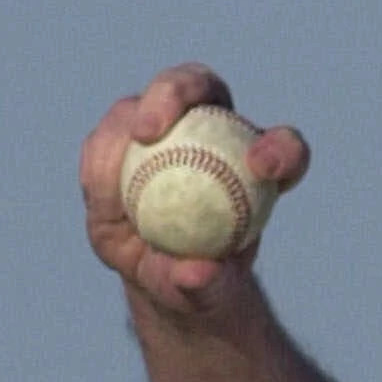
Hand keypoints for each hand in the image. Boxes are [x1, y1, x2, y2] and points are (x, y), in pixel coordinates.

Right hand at [80, 63, 309, 313]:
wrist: (167, 279)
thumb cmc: (204, 285)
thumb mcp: (209, 295)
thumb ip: (207, 285)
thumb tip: (197, 271)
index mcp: (258, 166)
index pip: (283, 146)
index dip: (280, 147)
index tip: (262, 167)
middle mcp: (212, 131)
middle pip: (200, 86)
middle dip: (174, 91)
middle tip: (149, 129)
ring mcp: (163, 129)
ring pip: (141, 105)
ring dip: (121, 125)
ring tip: (113, 176)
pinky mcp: (121, 143)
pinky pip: (104, 142)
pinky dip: (98, 161)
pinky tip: (99, 194)